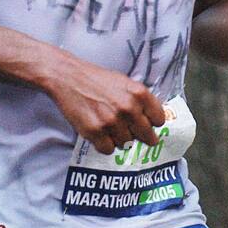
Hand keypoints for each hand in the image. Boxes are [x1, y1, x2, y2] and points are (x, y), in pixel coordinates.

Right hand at [44, 54, 165, 154]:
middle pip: (147, 137)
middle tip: (130, 132)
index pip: (159, 120)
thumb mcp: (125, 83)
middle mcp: (128, 108)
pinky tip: (99, 132)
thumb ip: (141, 101)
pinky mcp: (95, 132)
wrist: (68, 77)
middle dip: (140, 136)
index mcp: (139, 94)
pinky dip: (104, 144)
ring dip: (119, 139)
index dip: (152, 123)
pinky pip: (108, 150)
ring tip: (108, 126)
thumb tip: (153, 121)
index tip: (145, 124)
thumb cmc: (96, 80)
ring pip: (126, 144)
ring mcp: (112, 122)